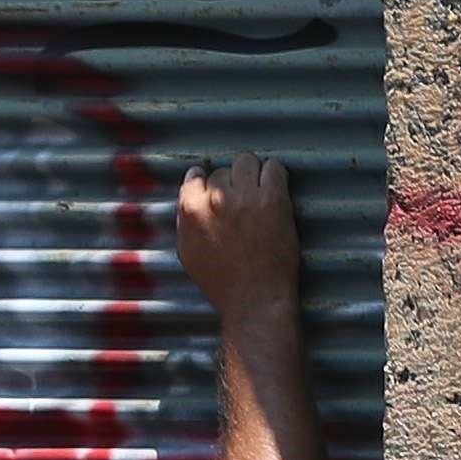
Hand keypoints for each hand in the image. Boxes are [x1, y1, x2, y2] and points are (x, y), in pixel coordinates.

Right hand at [174, 155, 299, 322]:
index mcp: (190, 211)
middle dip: (231, 182)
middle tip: (241, 199)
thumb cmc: (221, 282)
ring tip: (258, 190)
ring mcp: (245, 197)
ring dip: (253, 173)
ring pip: (247, 161)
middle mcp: (216, 199)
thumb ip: (185, 222)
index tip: (215, 190)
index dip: (206, 183)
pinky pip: (274, 167)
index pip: (194, 177)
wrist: (253, 298)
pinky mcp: (272, 199)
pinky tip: (274, 189)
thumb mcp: (188, 253)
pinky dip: (275, 175)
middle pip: (222, 170)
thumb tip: (189, 200)